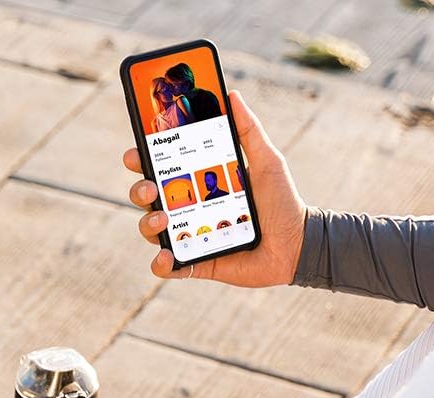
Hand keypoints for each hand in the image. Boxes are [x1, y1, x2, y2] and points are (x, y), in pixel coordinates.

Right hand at [124, 90, 307, 285]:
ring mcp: (189, 236)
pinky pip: (167, 266)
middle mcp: (188, 208)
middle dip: (139, 189)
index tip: (136, 152)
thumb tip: (232, 95)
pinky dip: (161, 263)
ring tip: (163, 219)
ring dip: (148, 223)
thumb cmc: (282, 201)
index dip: (141, 159)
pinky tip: (167, 255)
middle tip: (151, 187)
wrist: (297, 244)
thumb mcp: (267, 160)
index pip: (161, 168)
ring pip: (151, 230)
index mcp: (198, 181)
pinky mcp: (196, 263)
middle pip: (147, 197)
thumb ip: (249, 130)